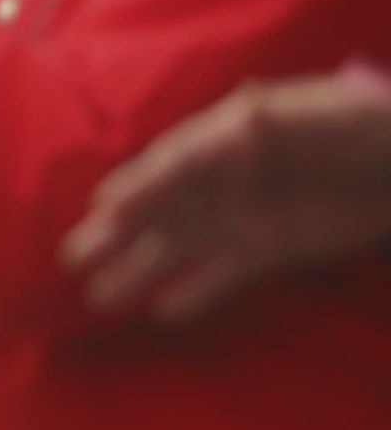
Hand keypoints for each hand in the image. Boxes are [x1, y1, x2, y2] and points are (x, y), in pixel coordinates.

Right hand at [64, 66, 390, 322]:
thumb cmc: (354, 123)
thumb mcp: (309, 115)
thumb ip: (261, 126)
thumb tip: (229, 125)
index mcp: (225, 138)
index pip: (173, 165)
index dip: (140, 186)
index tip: (106, 209)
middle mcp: (222, 180)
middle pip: (161, 208)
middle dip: (118, 233)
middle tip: (75, 258)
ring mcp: (243, 217)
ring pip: (180, 247)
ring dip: (141, 270)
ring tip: (100, 298)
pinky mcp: (270, 250)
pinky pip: (224, 275)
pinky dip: (195, 293)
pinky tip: (164, 314)